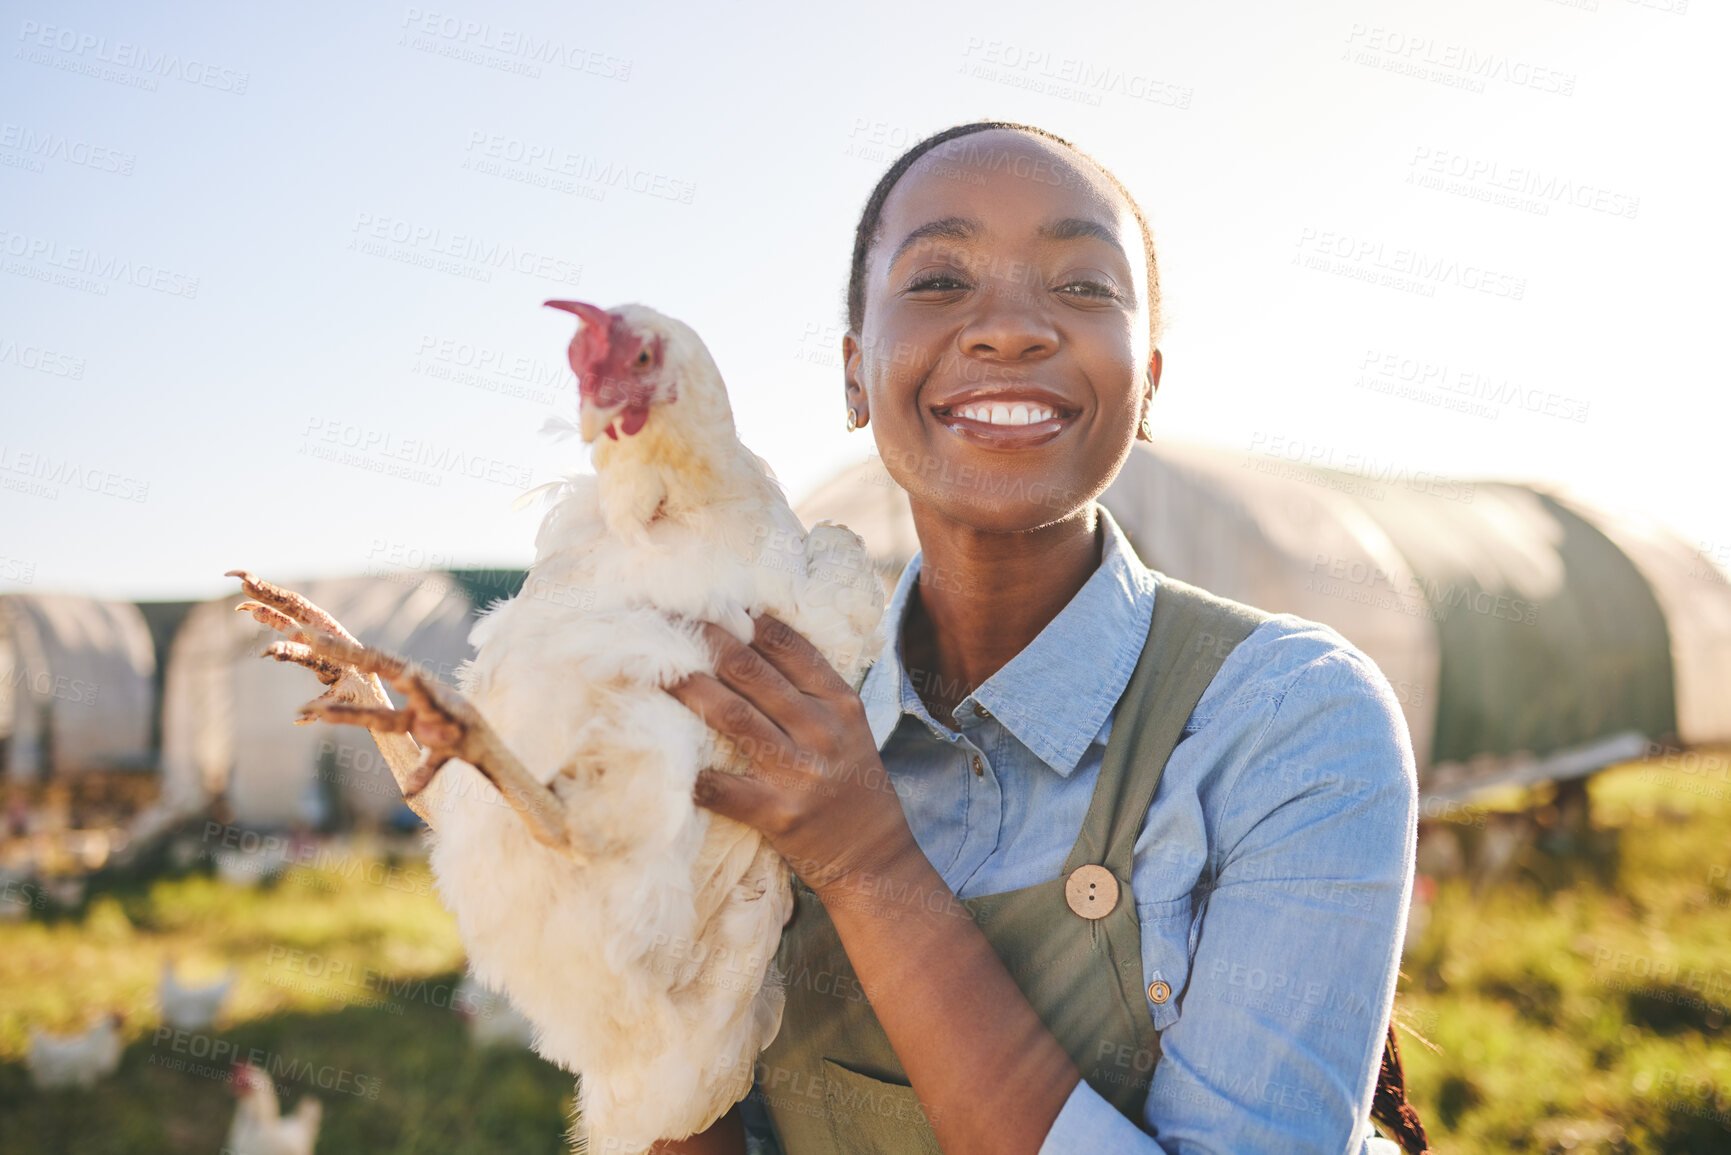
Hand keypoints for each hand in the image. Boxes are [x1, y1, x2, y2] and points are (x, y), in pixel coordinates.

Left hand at [665, 614, 917, 898]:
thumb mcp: (847, 726)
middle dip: (702, 639)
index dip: (741, 617)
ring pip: (731, 715)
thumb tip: (748, 638)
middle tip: (663, 619)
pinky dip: (691, 772)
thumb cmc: (851, 784)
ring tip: (654, 666)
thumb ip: (808, 688)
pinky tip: (661, 754)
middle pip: (750, 669)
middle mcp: (821, 729)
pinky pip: (722, 787)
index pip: (786, 643)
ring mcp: (799, 772)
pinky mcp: (777, 813)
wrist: (872, 858)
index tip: (705, 601)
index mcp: (840, 701)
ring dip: (687, 687)